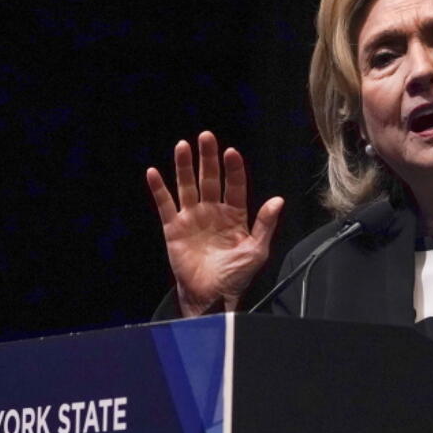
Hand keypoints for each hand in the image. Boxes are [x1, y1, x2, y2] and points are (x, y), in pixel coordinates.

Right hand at [146, 130, 283, 315]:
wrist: (212, 296)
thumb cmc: (236, 276)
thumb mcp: (256, 250)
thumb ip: (265, 224)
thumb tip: (278, 200)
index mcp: (235, 215)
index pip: (235, 186)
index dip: (233, 169)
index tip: (231, 153)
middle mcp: (213, 211)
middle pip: (210, 179)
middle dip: (208, 158)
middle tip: (206, 137)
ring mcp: (193, 218)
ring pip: (187, 186)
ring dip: (184, 166)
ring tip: (183, 146)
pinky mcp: (174, 228)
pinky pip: (166, 205)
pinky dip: (159, 189)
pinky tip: (154, 173)